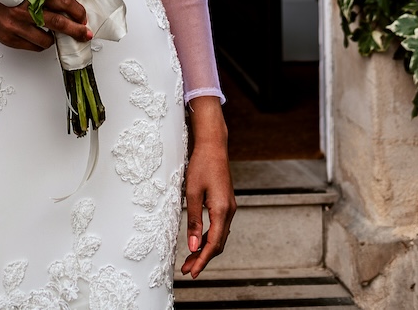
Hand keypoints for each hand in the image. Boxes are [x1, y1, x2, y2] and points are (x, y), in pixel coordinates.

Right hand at [0, 0, 90, 50]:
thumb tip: (70, 1)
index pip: (61, 2)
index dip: (76, 10)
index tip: (84, 17)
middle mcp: (23, 10)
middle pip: (58, 23)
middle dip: (76, 30)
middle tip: (86, 34)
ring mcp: (16, 27)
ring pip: (46, 40)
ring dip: (55, 38)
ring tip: (54, 32)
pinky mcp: (10, 39)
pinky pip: (34, 47)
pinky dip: (40, 43)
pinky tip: (37, 34)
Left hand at [180, 95, 235, 278]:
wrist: (213, 145)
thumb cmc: (201, 165)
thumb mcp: (192, 192)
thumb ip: (193, 220)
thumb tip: (192, 246)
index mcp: (222, 210)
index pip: (213, 244)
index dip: (202, 260)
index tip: (192, 272)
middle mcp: (229, 211)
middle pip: (218, 243)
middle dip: (202, 258)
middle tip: (187, 269)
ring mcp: (229, 207)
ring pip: (219, 236)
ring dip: (205, 249)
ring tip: (190, 259)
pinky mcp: (226, 203)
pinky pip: (219, 227)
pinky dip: (209, 237)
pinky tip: (198, 241)